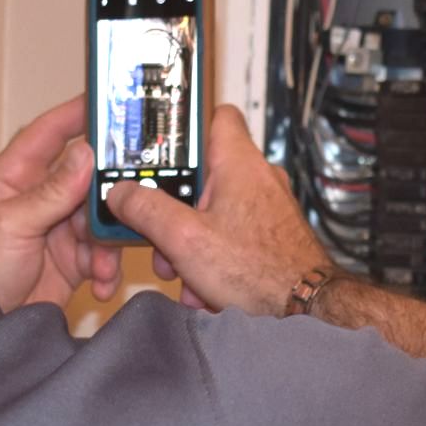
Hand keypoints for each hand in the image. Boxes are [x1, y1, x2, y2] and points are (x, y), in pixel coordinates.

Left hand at [0, 96, 121, 310]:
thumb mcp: (12, 226)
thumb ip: (51, 191)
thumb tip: (86, 154)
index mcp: (10, 180)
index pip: (46, 135)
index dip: (74, 116)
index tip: (105, 102)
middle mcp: (35, 200)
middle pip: (84, 179)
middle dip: (106, 194)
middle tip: (129, 196)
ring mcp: (56, 230)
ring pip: (99, 219)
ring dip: (107, 243)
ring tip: (102, 264)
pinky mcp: (72, 261)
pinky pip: (102, 254)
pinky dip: (107, 269)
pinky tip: (101, 286)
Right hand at [105, 104, 327, 315]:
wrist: (304, 310)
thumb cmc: (260, 272)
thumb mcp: (184, 238)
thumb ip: (145, 209)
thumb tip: (121, 194)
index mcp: (239, 162)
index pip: (215, 115)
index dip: (184, 128)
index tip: (156, 150)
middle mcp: (257, 178)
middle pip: (202, 175)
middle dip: (174, 209)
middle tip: (158, 232)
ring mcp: (266, 208)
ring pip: (213, 212)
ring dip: (189, 241)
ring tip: (181, 272)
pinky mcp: (270, 235)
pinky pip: (230, 236)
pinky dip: (212, 257)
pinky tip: (204, 288)